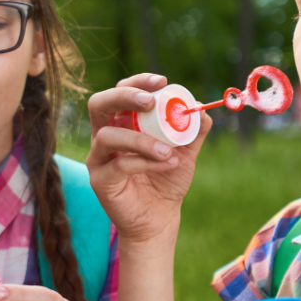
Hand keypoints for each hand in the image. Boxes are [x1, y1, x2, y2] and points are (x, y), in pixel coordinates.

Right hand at [86, 73, 211, 244]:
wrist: (160, 218)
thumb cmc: (166, 181)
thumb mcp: (184, 152)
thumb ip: (192, 131)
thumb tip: (202, 108)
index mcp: (121, 122)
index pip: (120, 92)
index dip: (137, 82)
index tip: (162, 82)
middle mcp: (104, 136)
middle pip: (99, 104)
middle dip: (125, 97)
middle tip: (151, 102)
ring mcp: (98, 158)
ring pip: (108, 136)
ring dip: (141, 140)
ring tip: (169, 152)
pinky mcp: (100, 181)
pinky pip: (119, 165)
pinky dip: (145, 162)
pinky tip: (168, 165)